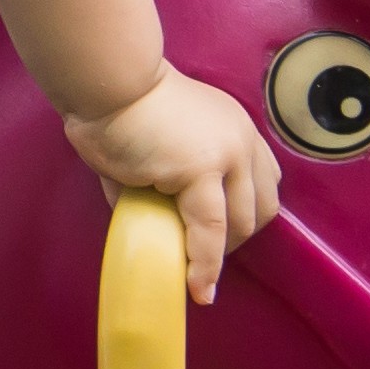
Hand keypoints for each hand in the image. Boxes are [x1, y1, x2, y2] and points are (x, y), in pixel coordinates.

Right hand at [65, 66, 278, 297]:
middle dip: (237, 240)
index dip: (246, 214)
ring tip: (197, 277)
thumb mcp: (161, 142)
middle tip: (204, 258)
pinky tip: (196, 285)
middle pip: (262, 206)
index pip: (262, 181)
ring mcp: (227, 154)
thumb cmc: (118, 107)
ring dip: (222, 257)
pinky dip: (205, 265)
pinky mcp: (202, 170)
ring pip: (241, 224)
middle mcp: (242, 139)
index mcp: (235, 128)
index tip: (223, 238)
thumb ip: (167, 179)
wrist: (107, 83)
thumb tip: (150, 221)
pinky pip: (211, 232)